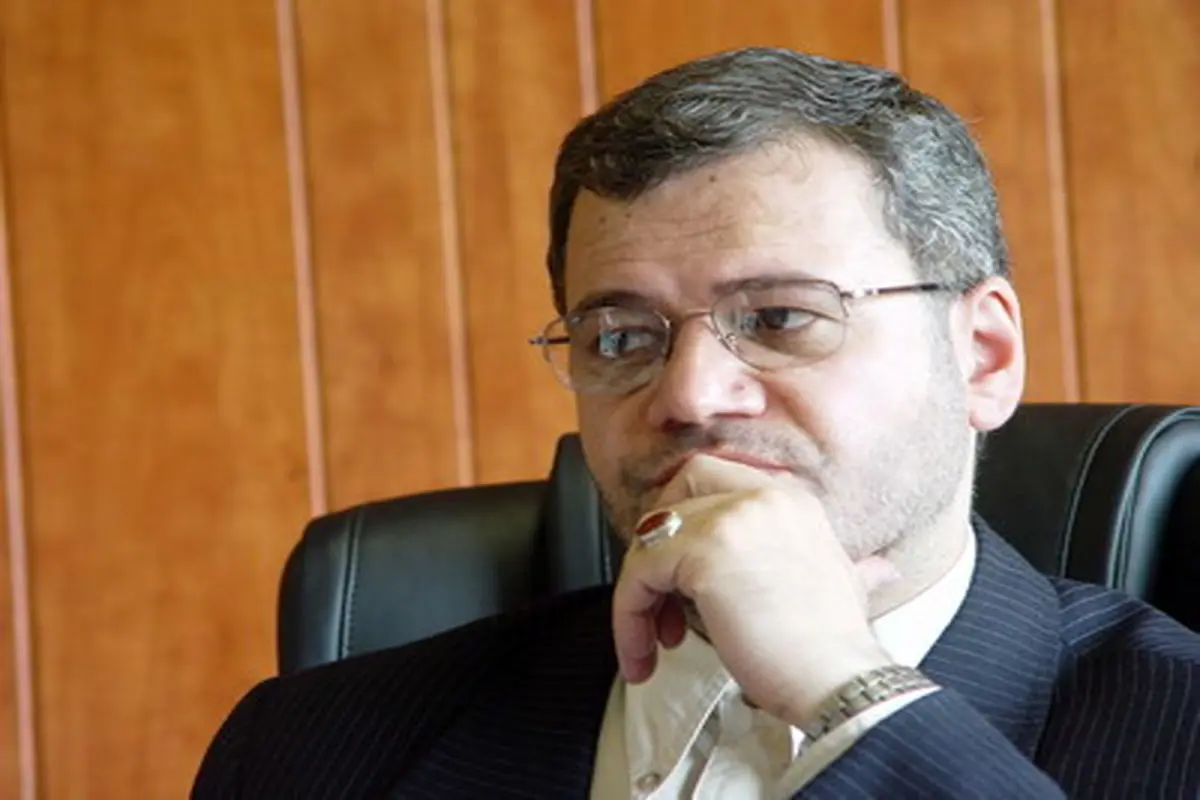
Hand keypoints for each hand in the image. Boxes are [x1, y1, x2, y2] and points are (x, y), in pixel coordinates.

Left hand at [611, 454, 898, 729]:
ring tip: (654, 638)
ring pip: (652, 534)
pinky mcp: (705, 552)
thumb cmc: (834, 650)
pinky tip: (643, 650)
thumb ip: (852, 567)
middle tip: (658, 593)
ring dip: (640, 589)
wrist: (841, 682)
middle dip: (658, 537)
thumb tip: (879, 569)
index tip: (681, 572)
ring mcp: (733, 518)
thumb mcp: (846, 587)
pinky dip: (629, 613)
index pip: (717, 480)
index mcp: (792, 499)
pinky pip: (640, 572)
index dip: (689, 521)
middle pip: (680, 488)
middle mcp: (763, 496)